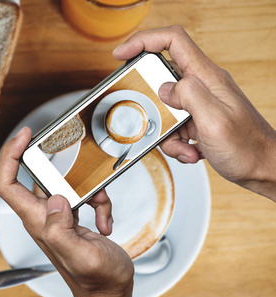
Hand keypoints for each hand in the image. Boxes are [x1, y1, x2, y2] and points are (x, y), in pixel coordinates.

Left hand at [0, 127, 133, 296]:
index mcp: (38, 222)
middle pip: (38, 177)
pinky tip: (104, 221)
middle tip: (75, 161)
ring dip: (89, 190)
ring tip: (100, 207)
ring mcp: (58, 216)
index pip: (7, 183)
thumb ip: (62, 230)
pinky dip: (98, 202)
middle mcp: (43, 216)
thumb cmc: (96, 280)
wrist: (108, 290)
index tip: (24, 136)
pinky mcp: (72, 217)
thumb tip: (54, 199)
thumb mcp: (82, 256)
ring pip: (66, 184)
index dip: (10, 156)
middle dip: (58, 167)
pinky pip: (83, 196)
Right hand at [113, 26, 275, 200]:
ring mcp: (199, 103)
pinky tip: (190, 150)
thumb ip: (189, 96)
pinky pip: (171, 125)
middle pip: (161, 78)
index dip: (144, 40)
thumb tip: (164, 88)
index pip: (173, 41)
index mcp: (206, 77)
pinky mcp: (196, 119)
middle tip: (152, 118)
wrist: (263, 168)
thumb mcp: (216, 121)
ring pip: (163, 107)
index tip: (122, 53)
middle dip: (151, 104)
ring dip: (165, 131)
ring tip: (183, 145)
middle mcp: (202, 86)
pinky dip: (175, 142)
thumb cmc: (248, 147)